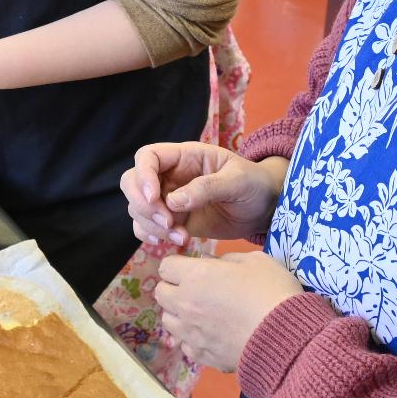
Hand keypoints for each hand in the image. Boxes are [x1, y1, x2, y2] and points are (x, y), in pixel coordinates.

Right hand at [122, 142, 279, 246]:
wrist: (264, 209)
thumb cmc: (254, 184)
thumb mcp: (238, 181)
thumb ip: (208, 187)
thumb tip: (174, 201)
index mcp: (185, 157)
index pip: (148, 156)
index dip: (143, 175)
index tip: (155, 197)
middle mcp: (170, 176)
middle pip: (132, 182)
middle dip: (143, 204)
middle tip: (168, 222)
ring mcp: (169, 200)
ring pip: (138, 208)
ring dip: (152, 226)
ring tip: (182, 237)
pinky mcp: (173, 222)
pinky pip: (147, 228)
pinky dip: (154, 237)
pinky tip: (177, 241)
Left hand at [154, 251, 302, 373]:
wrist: (284, 337)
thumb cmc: (271, 291)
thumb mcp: (255, 260)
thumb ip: (228, 258)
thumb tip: (214, 264)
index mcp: (196, 276)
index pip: (166, 266)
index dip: (179, 264)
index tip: (193, 266)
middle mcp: (186, 304)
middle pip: (161, 293)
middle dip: (173, 287)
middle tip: (196, 288)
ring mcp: (191, 333)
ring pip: (168, 321)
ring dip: (179, 314)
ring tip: (200, 313)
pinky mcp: (201, 356)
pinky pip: (185, 345)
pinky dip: (192, 339)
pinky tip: (210, 335)